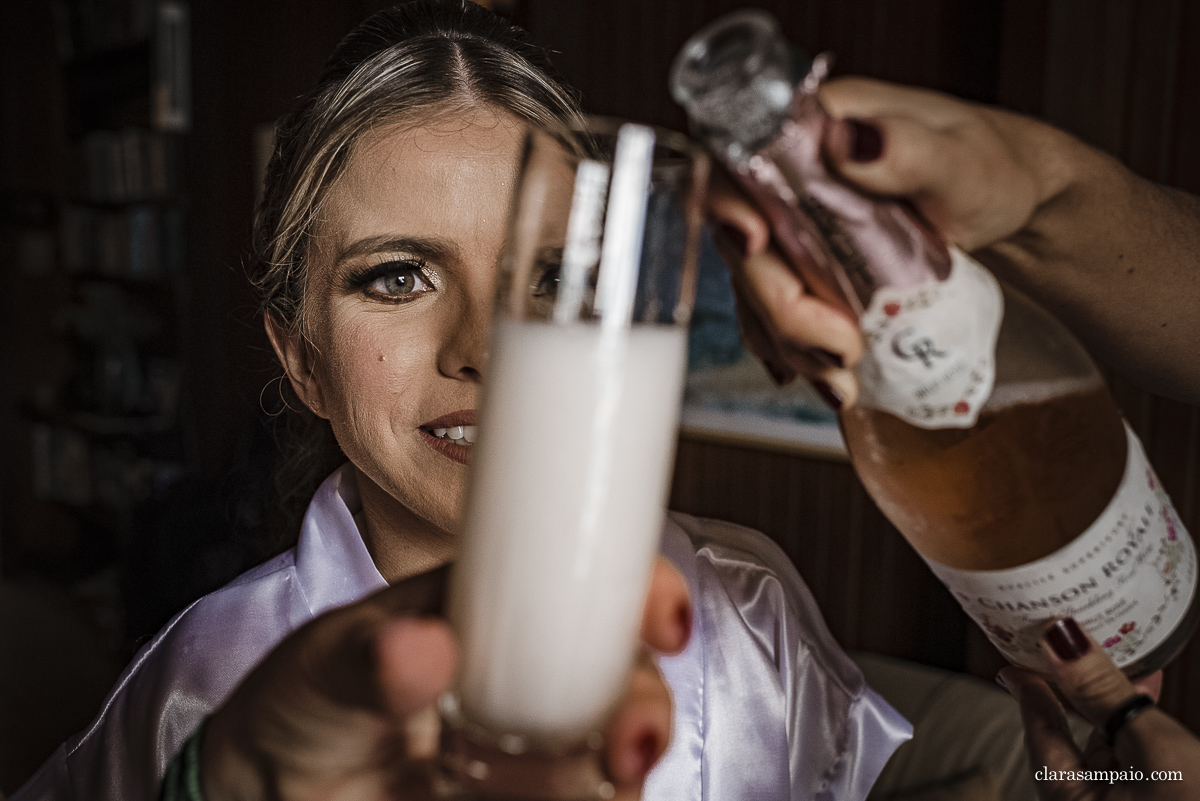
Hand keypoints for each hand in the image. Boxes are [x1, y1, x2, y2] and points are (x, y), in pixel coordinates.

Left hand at [200, 558, 689, 799]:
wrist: (267, 796)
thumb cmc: (299, 704)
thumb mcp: (321, 668)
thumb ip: (366, 659)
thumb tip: (423, 643)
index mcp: (494, 612)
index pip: (588, 587)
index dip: (643, 594)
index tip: (663, 619)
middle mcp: (527, 679)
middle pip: (624, 682)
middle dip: (643, 708)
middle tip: (626, 742)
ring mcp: (529, 754)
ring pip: (610, 760)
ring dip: (596, 777)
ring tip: (515, 784)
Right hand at [706, 77, 1068, 406]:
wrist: (1007, 210)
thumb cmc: (992, 170)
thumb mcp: (963, 161)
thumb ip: (909, 149)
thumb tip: (851, 141)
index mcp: (814, 131)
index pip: (738, 161)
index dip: (728, 203)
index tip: (754, 240)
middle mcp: (788, 179)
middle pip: (745, 244)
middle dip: (781, 306)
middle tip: (841, 347)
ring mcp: (791, 230)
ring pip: (756, 291)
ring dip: (791, 344)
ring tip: (845, 382)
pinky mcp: (802, 271)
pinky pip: (774, 316)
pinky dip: (795, 353)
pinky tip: (822, 378)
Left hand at [999, 617, 1199, 799]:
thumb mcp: (1155, 748)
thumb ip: (1101, 692)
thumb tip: (1060, 638)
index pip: (1038, 733)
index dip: (1030, 687)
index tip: (1017, 655)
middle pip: (1068, 741)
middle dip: (1074, 692)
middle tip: (1070, 645)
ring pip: (1102, 752)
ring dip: (1110, 707)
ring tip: (1118, 661)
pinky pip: (1130, 767)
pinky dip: (1133, 732)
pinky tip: (1146, 696)